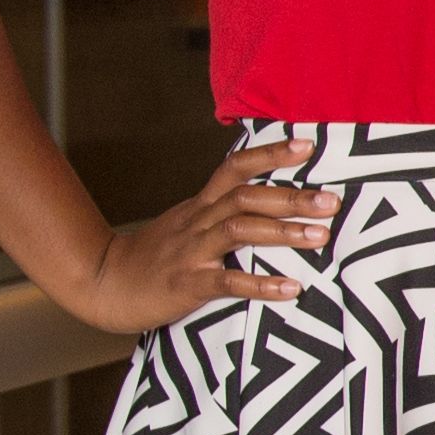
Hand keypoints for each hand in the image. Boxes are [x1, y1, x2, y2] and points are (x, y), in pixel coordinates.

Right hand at [66, 139, 341, 331]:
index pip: (235, 168)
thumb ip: (224, 210)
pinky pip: (226, 282)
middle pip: (245, 197)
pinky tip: (291, 289)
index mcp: (201, 205)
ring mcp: (191, 251)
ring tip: (320, 237)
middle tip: (331, 200)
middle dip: (291, 197)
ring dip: (282, 232)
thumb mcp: (189, 223)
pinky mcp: (186, 284)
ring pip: (238, 231)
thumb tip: (274, 201)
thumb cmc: (157, 256)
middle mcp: (198, 222)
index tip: (307, 145)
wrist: (104, 283)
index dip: (269, 154)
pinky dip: (261, 285)